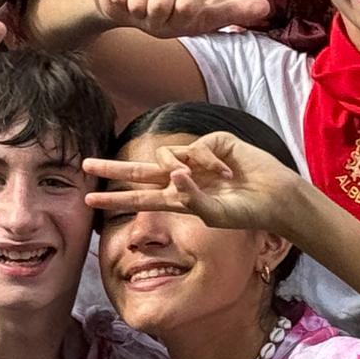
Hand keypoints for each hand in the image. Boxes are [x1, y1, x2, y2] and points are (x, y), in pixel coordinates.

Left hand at [84, 130, 303, 236]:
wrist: (275, 197)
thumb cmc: (247, 214)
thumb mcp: (214, 216)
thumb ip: (191, 199)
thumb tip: (173, 173)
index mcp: (180, 199)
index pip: (140, 199)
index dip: (115, 199)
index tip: (89, 200)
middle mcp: (183, 177)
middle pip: (139, 171)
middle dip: (112, 169)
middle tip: (85, 165)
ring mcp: (196, 159)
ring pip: (167, 155)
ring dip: (183, 168)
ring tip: (211, 178)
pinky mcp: (212, 142)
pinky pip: (196, 148)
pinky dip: (208, 161)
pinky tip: (228, 172)